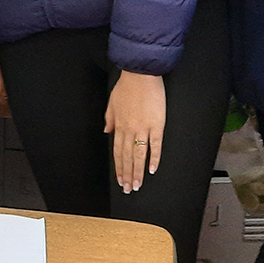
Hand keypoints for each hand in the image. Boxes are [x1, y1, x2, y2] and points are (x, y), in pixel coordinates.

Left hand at [104, 71, 165, 192]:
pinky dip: (154, 158)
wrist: (140, 74)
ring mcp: (143, 128)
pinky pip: (155, 145)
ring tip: (137, 185)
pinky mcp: (156, 124)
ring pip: (139, 155)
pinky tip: (152, 169)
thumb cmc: (127, 85)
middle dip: (127, 175)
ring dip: (137, 172)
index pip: (117, 152)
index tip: (120, 179)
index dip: (119, 167)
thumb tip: (106, 130)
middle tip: (128, 188)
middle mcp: (129, 129)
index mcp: (119, 124)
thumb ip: (109, 118)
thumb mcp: (112, 102)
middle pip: (127, 157)